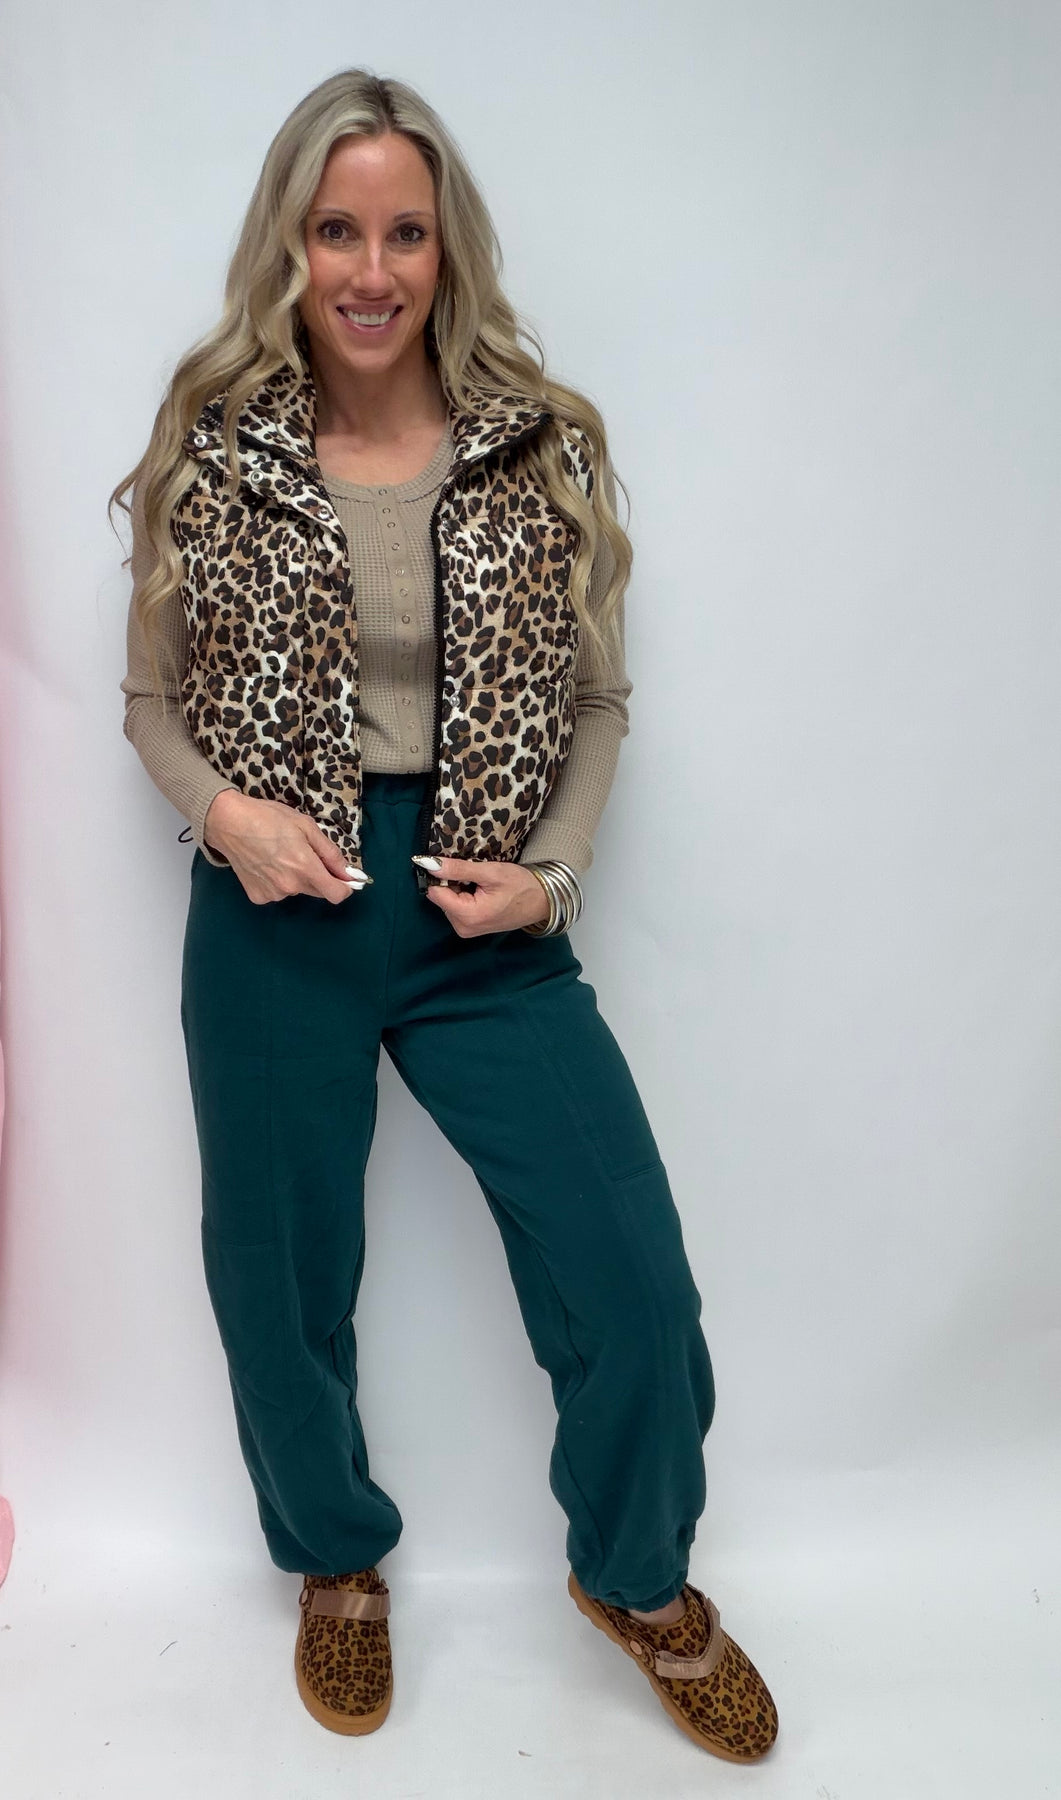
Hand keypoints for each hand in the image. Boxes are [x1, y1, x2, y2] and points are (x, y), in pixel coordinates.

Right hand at [203, 789, 360, 905]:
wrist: (228, 823)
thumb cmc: (269, 818)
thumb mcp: (306, 826)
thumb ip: (330, 852)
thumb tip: (347, 872)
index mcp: (305, 868)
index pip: (337, 895)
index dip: (345, 887)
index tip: (344, 877)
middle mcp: (290, 886)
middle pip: (318, 892)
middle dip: (319, 877)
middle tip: (305, 855)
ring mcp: (273, 894)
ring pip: (296, 891)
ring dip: (296, 878)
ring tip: (279, 855)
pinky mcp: (258, 896)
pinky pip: (277, 892)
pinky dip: (277, 881)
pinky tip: (266, 864)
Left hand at [420, 856, 550, 936]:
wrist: (542, 902)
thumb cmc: (521, 886)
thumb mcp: (490, 872)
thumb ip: (458, 869)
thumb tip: (430, 864)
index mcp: (467, 916)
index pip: (435, 892)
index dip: (442, 876)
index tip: (459, 867)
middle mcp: (463, 927)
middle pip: (440, 898)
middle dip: (452, 883)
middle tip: (476, 877)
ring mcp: (466, 930)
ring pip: (448, 902)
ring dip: (459, 889)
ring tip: (481, 885)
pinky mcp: (471, 928)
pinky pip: (456, 908)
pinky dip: (464, 897)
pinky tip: (481, 892)